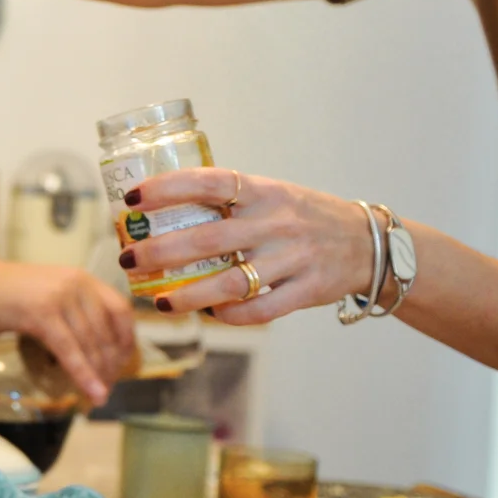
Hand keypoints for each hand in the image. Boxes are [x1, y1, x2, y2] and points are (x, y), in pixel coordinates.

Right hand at [0, 263, 134, 404]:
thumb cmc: (3, 293)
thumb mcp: (47, 292)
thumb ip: (72, 309)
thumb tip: (91, 345)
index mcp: (81, 278)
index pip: (120, 310)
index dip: (126, 339)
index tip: (123, 362)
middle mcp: (76, 284)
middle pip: (107, 331)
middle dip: (112, 364)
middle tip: (108, 385)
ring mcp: (60, 297)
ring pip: (91, 344)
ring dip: (99, 374)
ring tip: (100, 395)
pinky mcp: (42, 314)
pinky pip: (70, 351)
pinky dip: (83, 375)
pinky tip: (91, 392)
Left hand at [117, 168, 377, 322]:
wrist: (370, 242)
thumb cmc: (305, 217)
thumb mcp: (273, 195)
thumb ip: (231, 202)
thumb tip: (165, 214)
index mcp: (264, 191)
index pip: (209, 182)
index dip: (167, 188)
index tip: (132, 199)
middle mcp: (277, 222)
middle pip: (208, 238)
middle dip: (160, 251)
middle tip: (128, 258)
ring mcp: (293, 257)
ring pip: (230, 282)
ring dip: (187, 295)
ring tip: (157, 301)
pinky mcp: (307, 290)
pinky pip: (260, 309)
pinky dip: (229, 315)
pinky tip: (207, 315)